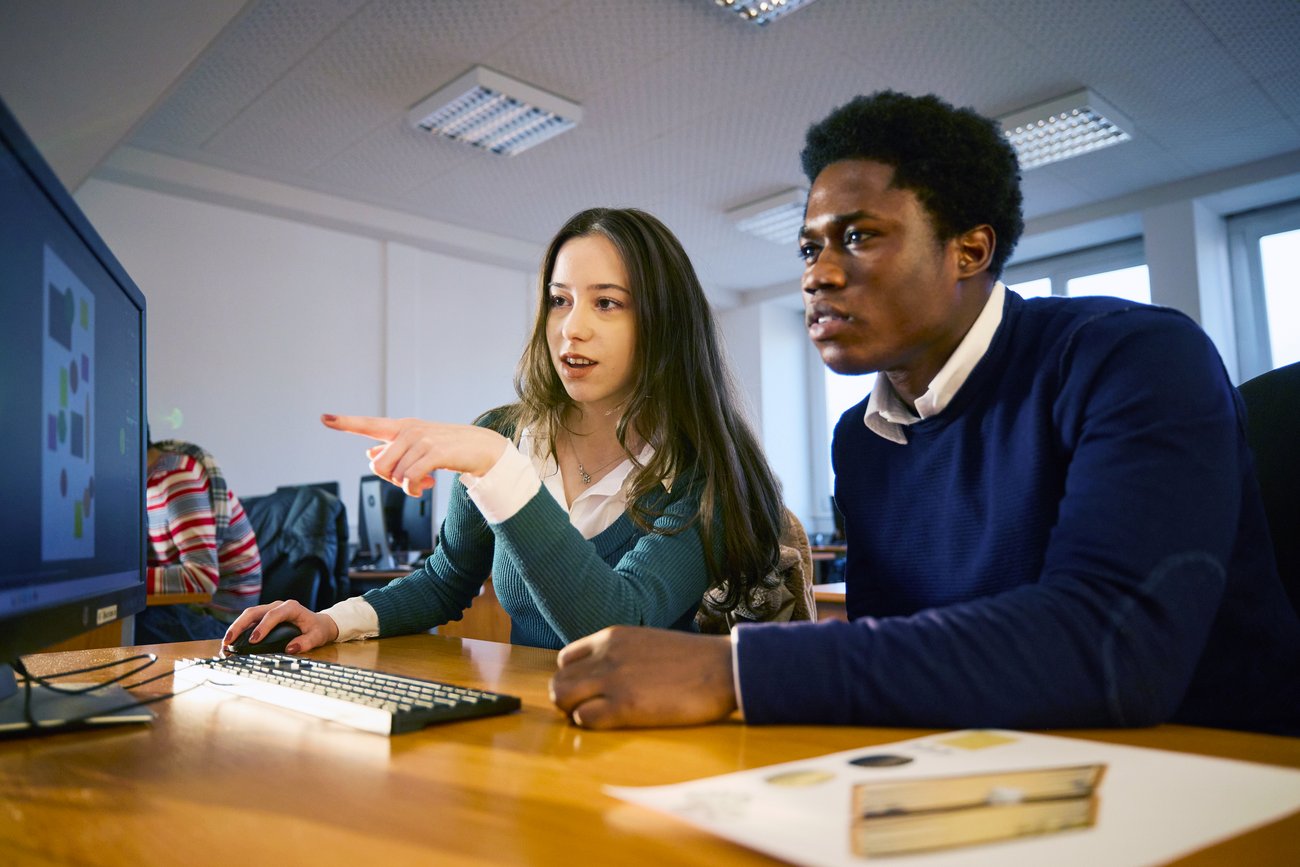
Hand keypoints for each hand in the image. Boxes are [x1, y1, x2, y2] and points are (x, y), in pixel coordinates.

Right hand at [222, 600, 338, 653]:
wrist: (317, 623)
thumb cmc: (317, 629)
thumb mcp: (317, 636)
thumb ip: (306, 642)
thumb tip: (290, 648)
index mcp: (291, 608)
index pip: (274, 615)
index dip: (263, 626)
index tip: (253, 640)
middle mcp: (277, 606)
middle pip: (255, 612)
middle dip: (240, 625)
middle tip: (229, 640)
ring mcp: (269, 610)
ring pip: (248, 615)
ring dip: (236, 627)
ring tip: (226, 643)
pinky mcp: (263, 617)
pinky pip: (249, 621)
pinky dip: (239, 630)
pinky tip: (231, 641)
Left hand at [321, 414, 507, 495]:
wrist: (482, 448)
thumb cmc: (448, 448)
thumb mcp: (419, 446)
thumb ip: (393, 449)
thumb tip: (369, 453)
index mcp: (401, 427)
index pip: (368, 424)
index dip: (345, 422)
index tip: (324, 418)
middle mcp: (408, 430)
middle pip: (379, 464)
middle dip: (391, 480)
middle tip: (410, 481)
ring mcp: (422, 440)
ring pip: (395, 475)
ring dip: (408, 487)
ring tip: (423, 483)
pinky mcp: (434, 452)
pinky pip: (410, 479)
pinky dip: (415, 489)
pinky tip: (427, 486)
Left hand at [549, 626, 737, 728]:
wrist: (724, 667)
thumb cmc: (693, 660)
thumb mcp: (647, 641)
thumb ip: (621, 653)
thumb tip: (605, 674)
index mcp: (611, 637)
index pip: (566, 659)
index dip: (575, 680)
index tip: (592, 692)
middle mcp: (606, 655)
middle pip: (558, 682)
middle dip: (570, 701)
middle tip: (593, 711)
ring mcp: (613, 679)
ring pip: (562, 699)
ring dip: (575, 713)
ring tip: (602, 718)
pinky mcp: (625, 706)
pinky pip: (583, 719)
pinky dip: (591, 725)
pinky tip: (615, 722)